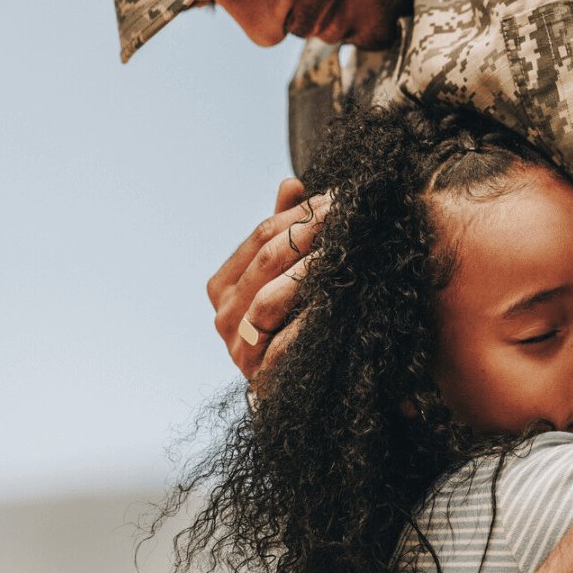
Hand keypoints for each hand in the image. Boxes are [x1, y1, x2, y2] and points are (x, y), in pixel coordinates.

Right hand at [206, 178, 329, 380]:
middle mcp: (223, 315)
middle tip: (349, 216)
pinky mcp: (261, 376)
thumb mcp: (288, 272)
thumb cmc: (293, 321)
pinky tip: (338, 301)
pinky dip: (310, 320)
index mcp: (223, 285)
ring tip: (345, 251)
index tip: (339, 199)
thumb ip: (285, 231)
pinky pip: (284, 342)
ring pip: (270, 298)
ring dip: (310, 271)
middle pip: (266, 260)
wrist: (301, 388)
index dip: (301, 214)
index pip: (261, 235)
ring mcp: (239, 348)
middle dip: (311, 233)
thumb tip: (292, 184)